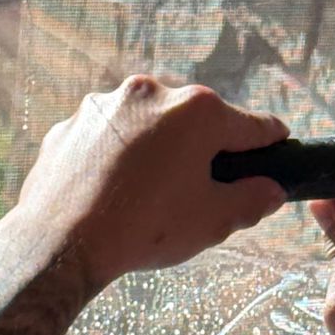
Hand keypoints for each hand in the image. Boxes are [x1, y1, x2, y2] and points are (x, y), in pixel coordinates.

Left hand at [14, 77, 288, 288]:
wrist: (58, 242)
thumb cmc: (144, 228)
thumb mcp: (214, 220)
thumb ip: (252, 200)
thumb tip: (271, 191)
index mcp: (196, 111)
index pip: (252, 126)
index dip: (270, 144)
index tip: (277, 151)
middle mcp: (151, 93)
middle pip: (196, 121)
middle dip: (205, 150)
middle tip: (202, 191)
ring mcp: (106, 105)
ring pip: (148, 126)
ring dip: (158, 151)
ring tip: (150, 196)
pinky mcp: (72, 125)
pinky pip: (109, 138)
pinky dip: (118, 159)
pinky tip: (114, 193)